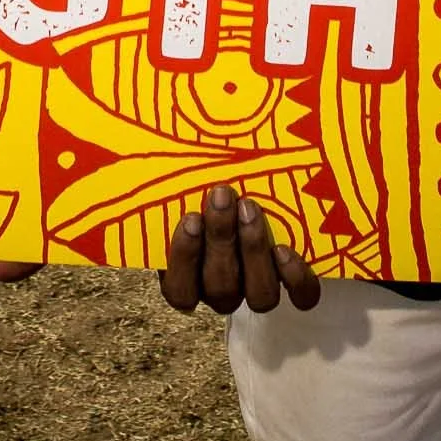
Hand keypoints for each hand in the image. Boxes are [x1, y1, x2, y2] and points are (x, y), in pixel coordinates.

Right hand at [159, 184, 320, 314]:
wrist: (253, 194)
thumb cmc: (208, 191)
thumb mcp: (182, 190)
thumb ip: (173, 187)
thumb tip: (138, 144)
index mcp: (188, 280)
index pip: (180, 292)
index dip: (184, 261)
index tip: (189, 218)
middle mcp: (223, 292)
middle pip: (221, 286)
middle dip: (220, 238)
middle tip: (223, 195)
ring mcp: (259, 290)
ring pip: (259, 295)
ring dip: (253, 250)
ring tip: (250, 208)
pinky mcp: (295, 287)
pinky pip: (302, 296)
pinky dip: (295, 277)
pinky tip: (285, 248)